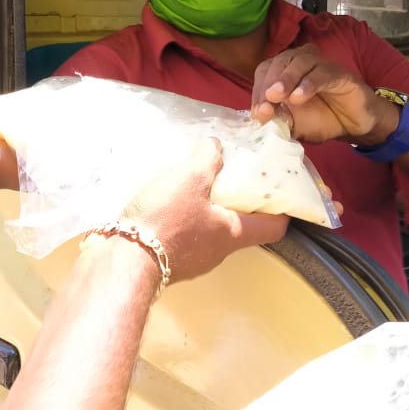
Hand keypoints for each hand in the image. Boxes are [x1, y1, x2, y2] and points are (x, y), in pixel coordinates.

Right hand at [125, 138, 287, 282]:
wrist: (124, 261)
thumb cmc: (163, 221)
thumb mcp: (189, 177)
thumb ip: (207, 159)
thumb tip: (215, 148)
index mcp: (233, 233)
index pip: (274, 228)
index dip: (284, 212)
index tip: (284, 197)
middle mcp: (218, 252)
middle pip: (241, 227)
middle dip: (240, 203)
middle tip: (234, 179)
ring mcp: (194, 261)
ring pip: (211, 232)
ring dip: (208, 211)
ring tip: (195, 187)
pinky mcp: (170, 261)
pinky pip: (185, 237)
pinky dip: (184, 221)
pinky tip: (168, 204)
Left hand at [251, 45, 391, 144]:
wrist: (353, 125)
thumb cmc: (322, 119)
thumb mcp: (293, 123)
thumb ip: (277, 118)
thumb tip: (260, 116)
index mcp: (286, 70)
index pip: (265, 71)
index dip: (258, 89)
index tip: (258, 112)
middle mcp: (302, 61)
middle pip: (280, 62)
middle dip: (269, 85)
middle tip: (265, 106)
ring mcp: (322, 65)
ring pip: (300, 62)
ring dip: (286, 79)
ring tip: (277, 97)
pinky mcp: (340, 73)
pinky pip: (322, 73)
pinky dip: (308, 84)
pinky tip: (299, 98)